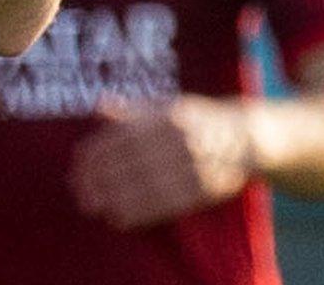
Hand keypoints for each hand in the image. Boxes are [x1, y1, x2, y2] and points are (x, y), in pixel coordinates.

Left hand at [69, 96, 257, 229]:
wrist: (247, 138)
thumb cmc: (197, 121)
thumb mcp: (167, 107)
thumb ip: (133, 111)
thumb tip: (99, 106)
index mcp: (166, 117)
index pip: (122, 137)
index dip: (96, 154)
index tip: (76, 167)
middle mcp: (179, 140)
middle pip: (130, 162)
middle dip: (100, 179)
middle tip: (78, 191)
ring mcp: (194, 165)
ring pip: (145, 185)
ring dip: (114, 198)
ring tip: (92, 206)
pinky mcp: (204, 190)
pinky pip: (166, 204)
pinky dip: (139, 213)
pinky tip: (119, 218)